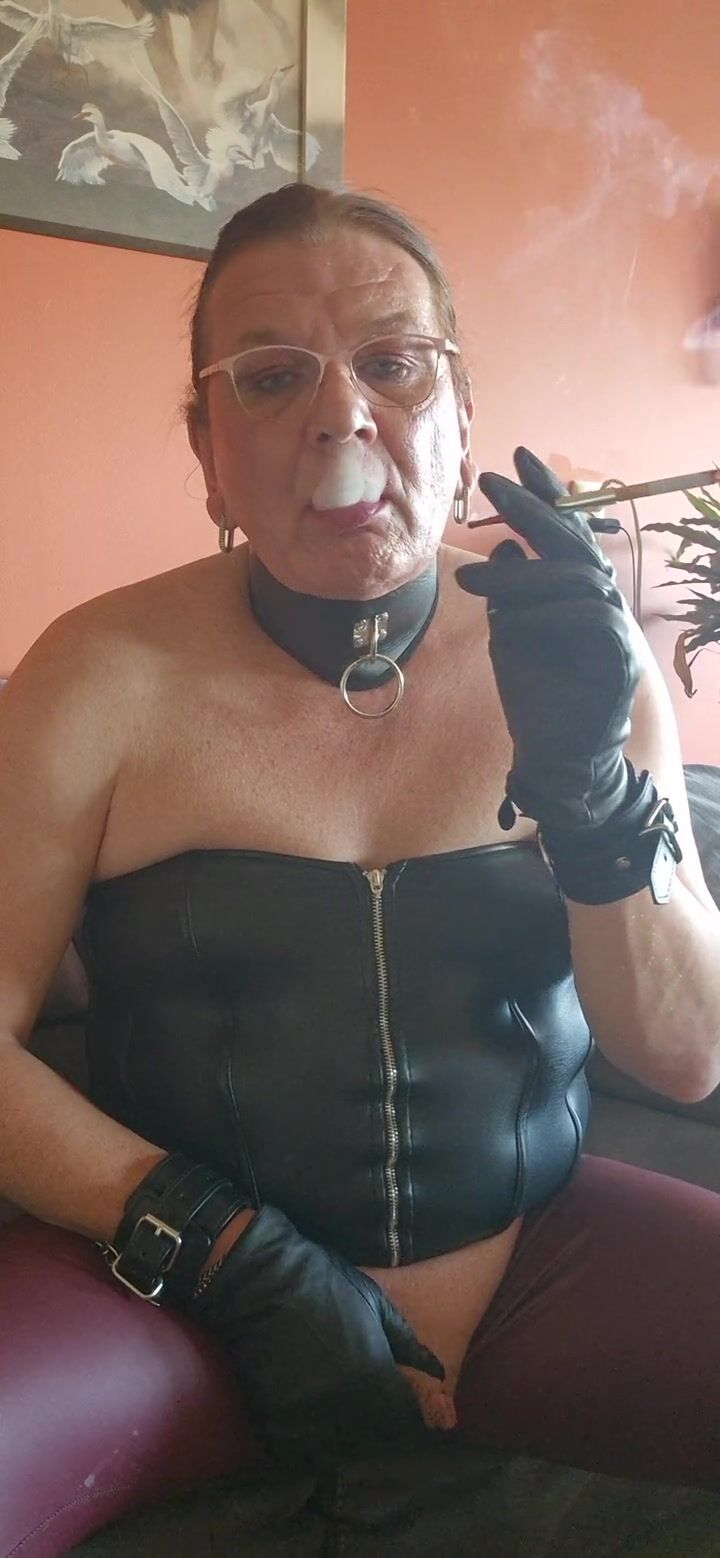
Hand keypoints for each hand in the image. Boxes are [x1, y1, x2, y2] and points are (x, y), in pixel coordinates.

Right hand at [191, 1204, 446, 1468]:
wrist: (261, 1280)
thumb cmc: (323, 1282)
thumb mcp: (374, 1303)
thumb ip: (407, 1343)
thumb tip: (439, 1371)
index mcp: (374, 1378)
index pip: (405, 1420)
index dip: (408, 1419)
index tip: (406, 1413)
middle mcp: (344, 1407)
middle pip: (374, 1441)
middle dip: (380, 1432)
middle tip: (374, 1418)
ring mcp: (307, 1418)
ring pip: (338, 1451)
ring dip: (345, 1442)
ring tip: (344, 1422)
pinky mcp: (275, 1421)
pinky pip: (299, 1449)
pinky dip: (308, 1443)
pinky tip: (311, 1423)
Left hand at [456, 447, 638, 833]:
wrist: (557, 754)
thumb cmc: (536, 694)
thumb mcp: (510, 631)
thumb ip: (510, 590)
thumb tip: (503, 541)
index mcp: (575, 591)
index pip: (566, 533)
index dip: (546, 493)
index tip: (516, 458)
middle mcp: (599, 601)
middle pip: (574, 542)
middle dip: (533, 507)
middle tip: (494, 481)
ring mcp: (613, 627)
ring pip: (574, 578)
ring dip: (520, 573)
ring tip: (472, 580)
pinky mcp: (617, 658)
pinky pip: (585, 618)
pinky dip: (543, 615)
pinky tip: (508, 622)